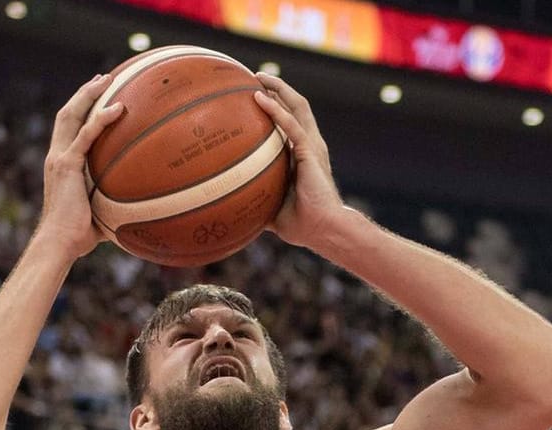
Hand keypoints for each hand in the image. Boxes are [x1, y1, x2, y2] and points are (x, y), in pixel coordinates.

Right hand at [31, 73, 125, 259]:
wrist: (59, 243)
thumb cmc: (79, 237)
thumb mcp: (101, 214)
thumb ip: (115, 203)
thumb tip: (142, 209)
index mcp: (61, 165)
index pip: (68, 129)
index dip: (80, 109)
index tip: (97, 96)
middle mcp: (56, 156)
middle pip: (66, 114)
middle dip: (84, 93)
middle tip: (104, 79)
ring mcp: (59, 159)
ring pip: (70, 116)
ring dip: (88, 95)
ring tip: (107, 80)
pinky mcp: (66, 165)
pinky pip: (85, 136)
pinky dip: (101, 119)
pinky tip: (119, 108)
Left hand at [252, 73, 351, 249]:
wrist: (322, 230)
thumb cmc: (301, 224)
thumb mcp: (270, 208)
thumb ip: (255, 198)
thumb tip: (229, 204)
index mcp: (303, 155)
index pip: (291, 122)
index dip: (276, 107)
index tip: (254, 96)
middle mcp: (310, 145)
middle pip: (296, 106)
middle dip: (278, 89)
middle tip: (255, 77)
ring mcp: (312, 146)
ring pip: (297, 107)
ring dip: (279, 89)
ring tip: (258, 76)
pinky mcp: (310, 152)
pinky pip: (291, 126)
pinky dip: (276, 110)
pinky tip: (259, 98)